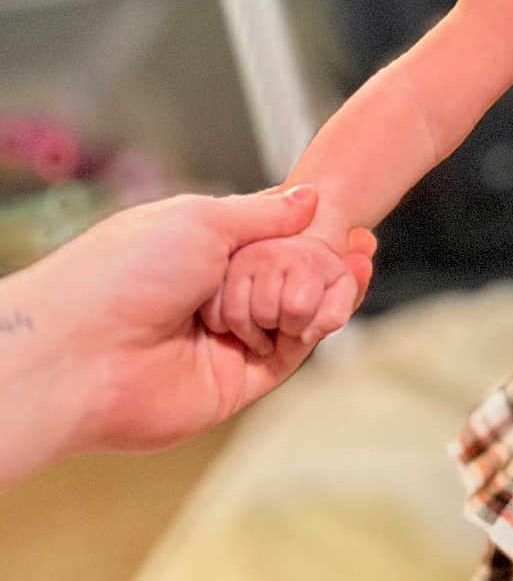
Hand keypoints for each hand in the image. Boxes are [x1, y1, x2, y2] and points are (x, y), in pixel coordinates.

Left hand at [1, 187, 375, 473]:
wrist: (82, 352)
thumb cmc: (123, 273)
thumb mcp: (200, 220)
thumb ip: (262, 214)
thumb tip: (308, 197)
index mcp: (194, 251)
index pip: (267, 241)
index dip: (310, 234)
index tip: (350, 225)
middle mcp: (210, 297)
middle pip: (288, 279)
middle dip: (327, 262)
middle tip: (362, 245)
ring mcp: (223, 341)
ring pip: (294, 316)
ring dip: (325, 292)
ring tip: (355, 267)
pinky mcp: (234, 383)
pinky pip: (288, 355)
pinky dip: (315, 331)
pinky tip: (337, 305)